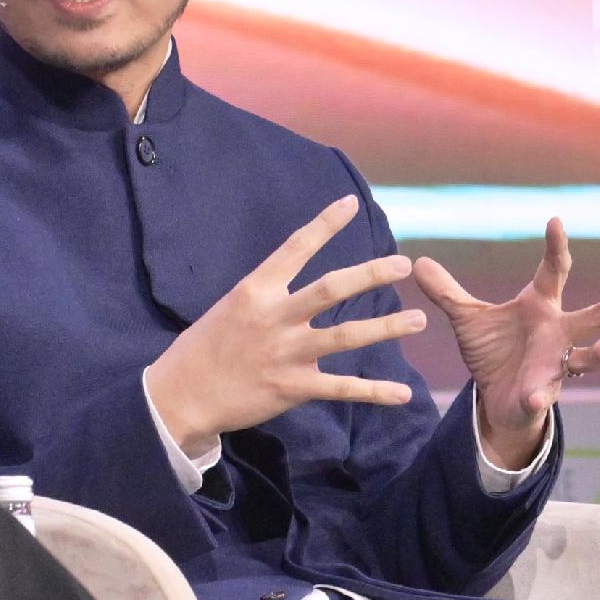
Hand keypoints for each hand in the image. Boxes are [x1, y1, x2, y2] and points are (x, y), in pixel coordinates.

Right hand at [145, 196, 424, 447]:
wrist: (180, 395)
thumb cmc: (205, 347)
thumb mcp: (230, 306)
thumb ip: (268, 294)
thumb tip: (295, 278)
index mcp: (256, 290)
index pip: (295, 248)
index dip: (325, 224)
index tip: (352, 204)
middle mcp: (275, 317)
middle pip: (331, 289)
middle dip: (371, 275)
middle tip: (403, 265)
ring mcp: (287, 353)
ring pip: (346, 337)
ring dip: (386, 328)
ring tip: (419, 319)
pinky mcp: (293, 388)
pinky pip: (342, 388)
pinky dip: (375, 392)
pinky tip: (402, 394)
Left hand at [411, 218, 599, 473]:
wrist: (496, 398)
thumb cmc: (493, 352)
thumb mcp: (467, 320)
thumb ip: (447, 293)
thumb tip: (417, 263)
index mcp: (540, 305)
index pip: (554, 270)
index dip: (556, 246)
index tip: (555, 221)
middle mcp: (557, 332)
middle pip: (592, 317)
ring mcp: (557, 364)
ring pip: (588, 359)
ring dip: (599, 356)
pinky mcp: (544, 393)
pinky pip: (544, 395)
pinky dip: (538, 397)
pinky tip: (533, 398)